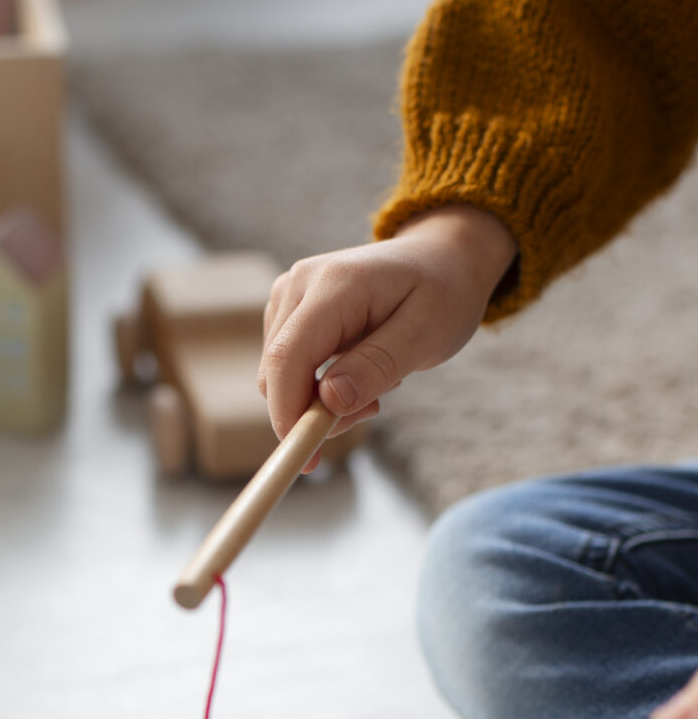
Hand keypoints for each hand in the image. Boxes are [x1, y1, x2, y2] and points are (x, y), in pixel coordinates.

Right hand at [257, 204, 517, 468]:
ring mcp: (288, 296)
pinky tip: (360, 371)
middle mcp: (298, 284)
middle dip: (313, 411)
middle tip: (373, 411)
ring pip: (279, 375)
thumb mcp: (427, 333)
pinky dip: (319, 386)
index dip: (288, 414)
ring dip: (320, 399)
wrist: (441, 257)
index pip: (287, 358)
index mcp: (333, 284)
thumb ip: (377, 366)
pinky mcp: (288, 312)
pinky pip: (289, 368)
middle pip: (276, 372)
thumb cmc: (442, 292)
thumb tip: (329, 401)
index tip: (308, 460)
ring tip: (377, 383)